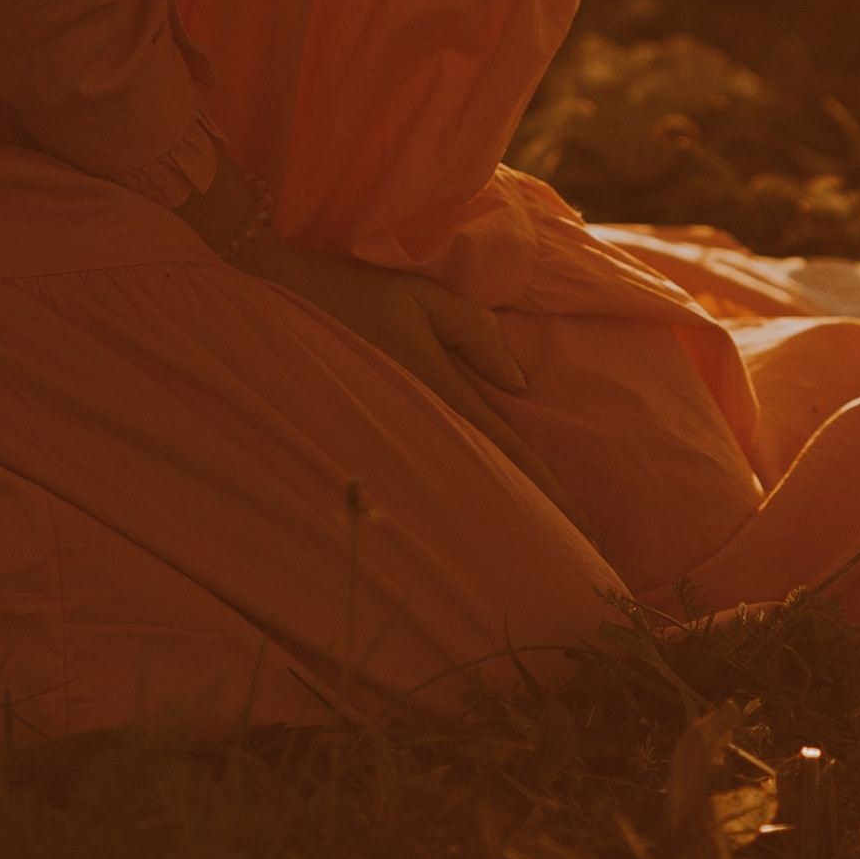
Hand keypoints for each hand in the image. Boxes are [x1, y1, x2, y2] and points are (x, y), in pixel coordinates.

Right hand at [243, 237, 606, 551]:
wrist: (271, 308)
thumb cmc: (351, 296)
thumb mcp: (420, 298)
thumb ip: (474, 333)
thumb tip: (519, 383)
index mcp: (441, 394)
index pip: (509, 457)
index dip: (552, 498)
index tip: (588, 536)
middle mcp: (421, 429)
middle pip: (488, 488)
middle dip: (535, 525)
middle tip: (580, 562)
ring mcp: (395, 442)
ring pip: (459, 491)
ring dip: (496, 522)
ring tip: (535, 557)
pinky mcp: (373, 442)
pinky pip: (430, 478)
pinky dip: (460, 503)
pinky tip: (474, 524)